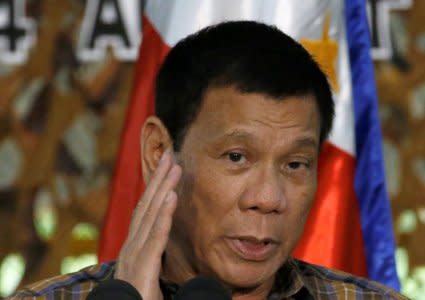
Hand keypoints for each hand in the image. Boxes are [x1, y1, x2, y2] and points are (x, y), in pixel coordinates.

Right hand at [115, 150, 181, 299]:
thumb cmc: (140, 298)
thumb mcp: (148, 271)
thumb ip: (154, 253)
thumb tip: (163, 237)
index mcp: (134, 245)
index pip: (145, 211)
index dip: (155, 188)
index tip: (166, 168)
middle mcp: (131, 245)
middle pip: (147, 206)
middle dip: (159, 179)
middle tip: (170, 155)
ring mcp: (134, 254)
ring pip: (151, 215)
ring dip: (164, 188)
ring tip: (175, 167)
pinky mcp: (142, 266)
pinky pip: (156, 236)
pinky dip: (164, 215)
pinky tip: (172, 196)